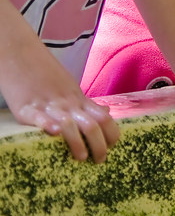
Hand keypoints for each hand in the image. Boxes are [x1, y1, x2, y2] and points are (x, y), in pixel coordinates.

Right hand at [1, 43, 118, 162]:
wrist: (21, 55)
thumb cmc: (46, 74)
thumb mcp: (71, 87)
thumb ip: (87, 103)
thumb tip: (106, 113)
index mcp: (78, 99)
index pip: (104, 118)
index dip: (112, 134)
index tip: (113, 147)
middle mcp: (67, 104)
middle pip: (92, 125)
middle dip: (99, 145)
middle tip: (100, 160)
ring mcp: (48, 105)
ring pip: (69, 124)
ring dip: (77, 142)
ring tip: (81, 157)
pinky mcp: (26, 108)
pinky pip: (39, 117)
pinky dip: (47, 124)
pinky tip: (53, 133)